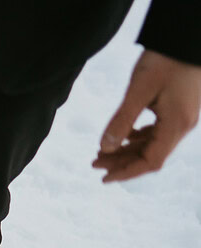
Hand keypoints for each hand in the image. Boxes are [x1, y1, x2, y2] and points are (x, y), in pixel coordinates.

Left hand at [93, 50, 200, 181]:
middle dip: (122, 162)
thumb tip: (104, 148)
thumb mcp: (138, 91)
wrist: (186, 37)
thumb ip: (121, 121)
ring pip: (153, 144)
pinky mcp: (179, 108)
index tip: (104, 178)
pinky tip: (122, 135)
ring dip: (127, 150)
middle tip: (94, 163)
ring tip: (101, 152)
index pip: (151, 162)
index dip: (126, 173)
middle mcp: (183, 125)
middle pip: (151, 155)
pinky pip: (157, 131)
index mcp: (177, 125)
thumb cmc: (165, 60)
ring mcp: (182, 117)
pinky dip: (138, 137)